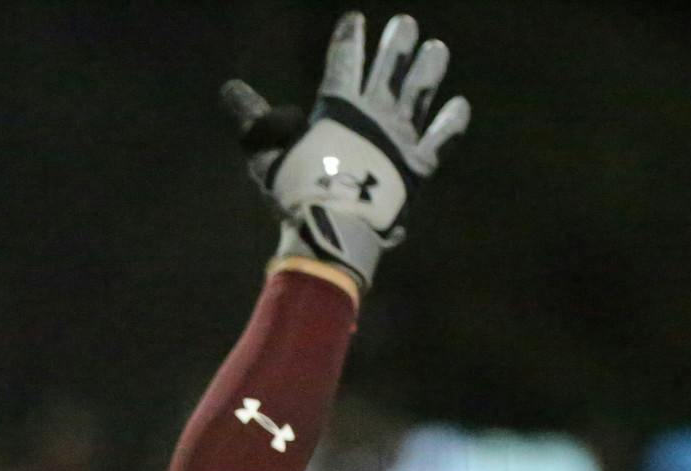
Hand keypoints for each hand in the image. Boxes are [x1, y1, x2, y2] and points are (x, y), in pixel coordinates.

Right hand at [222, 12, 469, 289]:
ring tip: (436, 50)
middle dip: (397, 45)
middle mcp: (375, 114)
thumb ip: (253, 120)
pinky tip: (459, 106)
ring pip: (418, 94)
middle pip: (389, 69)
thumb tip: (230, 88)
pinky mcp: (419, 164)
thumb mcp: (265, 155)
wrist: (336, 229)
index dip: (349, 38)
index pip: (343, 62)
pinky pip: (440, 138)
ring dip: (428, 71)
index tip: (355, 19)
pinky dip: (450, 123)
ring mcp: (401, 137)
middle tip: (407, 23)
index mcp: (338, 108)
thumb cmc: (297, 195)